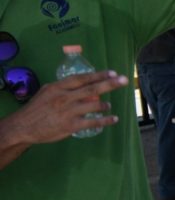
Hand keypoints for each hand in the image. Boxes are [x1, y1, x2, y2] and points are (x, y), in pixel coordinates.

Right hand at [7, 70, 127, 145]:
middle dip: (110, 83)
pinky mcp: (71, 125)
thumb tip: (80, 83)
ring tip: (108, 106)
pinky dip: (105, 120)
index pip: (82, 78)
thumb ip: (63, 87)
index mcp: (58, 87)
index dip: (98, 75)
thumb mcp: (46, 92)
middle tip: (124, 80)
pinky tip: (113, 119)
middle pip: (92, 89)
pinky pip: (93, 122)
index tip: (113, 72)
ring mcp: (69, 112)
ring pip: (94, 105)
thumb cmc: (36, 108)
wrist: (24, 127)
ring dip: (105, 105)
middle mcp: (65, 97)